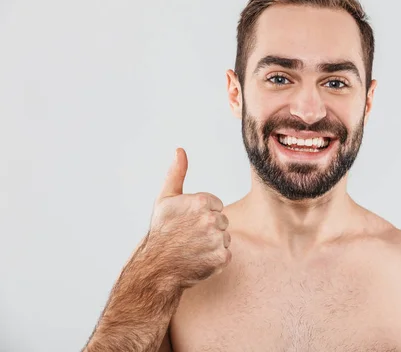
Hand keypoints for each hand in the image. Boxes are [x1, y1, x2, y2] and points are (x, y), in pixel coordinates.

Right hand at [145, 148, 231, 288]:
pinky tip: (200, 259)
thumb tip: (180, 150)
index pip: (216, 205)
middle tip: (190, 237)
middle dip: (209, 228)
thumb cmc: (161, 231)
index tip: (188, 223)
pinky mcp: (221, 258)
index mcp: (200, 201)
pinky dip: (216, 259)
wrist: (156, 268)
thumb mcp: (165, 199)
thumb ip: (177, 173)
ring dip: (214, 244)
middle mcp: (210, 219)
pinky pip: (227, 254)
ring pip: (225, 237)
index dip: (202, 214)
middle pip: (222, 221)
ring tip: (194, 248)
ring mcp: (217, 239)